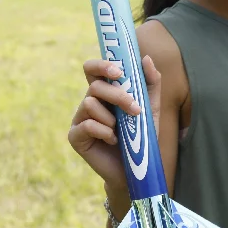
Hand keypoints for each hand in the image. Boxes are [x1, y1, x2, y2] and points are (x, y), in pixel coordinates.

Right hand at [68, 55, 161, 192]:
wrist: (136, 169)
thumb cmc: (141, 137)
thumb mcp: (151, 108)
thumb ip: (151, 84)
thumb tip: (146, 58)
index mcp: (105, 93)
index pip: (93, 70)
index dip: (101, 65)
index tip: (118, 71)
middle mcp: (90, 103)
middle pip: (95, 86)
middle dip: (117, 95)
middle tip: (134, 108)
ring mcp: (80, 119)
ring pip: (90, 103)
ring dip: (112, 117)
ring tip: (121, 132)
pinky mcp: (75, 137)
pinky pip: (86, 125)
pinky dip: (104, 132)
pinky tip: (112, 141)